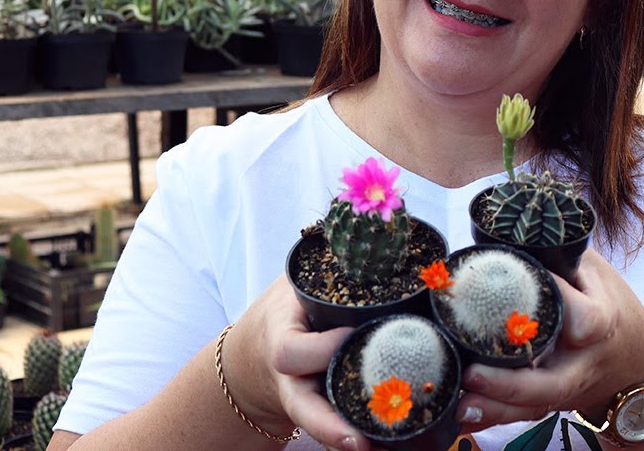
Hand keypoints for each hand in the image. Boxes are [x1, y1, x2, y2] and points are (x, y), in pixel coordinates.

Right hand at [225, 275, 379, 450]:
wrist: (257, 352)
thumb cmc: (290, 309)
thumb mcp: (300, 281)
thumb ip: (330, 259)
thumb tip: (377, 215)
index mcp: (282, 339)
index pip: (291, 351)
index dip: (320, 348)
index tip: (351, 337)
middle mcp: (289, 378)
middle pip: (301, 405)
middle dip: (329, 423)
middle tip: (361, 438)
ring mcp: (301, 399)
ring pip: (317, 426)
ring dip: (345, 440)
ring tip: (374, 450)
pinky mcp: (317, 412)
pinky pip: (332, 430)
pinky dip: (354, 440)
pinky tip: (385, 447)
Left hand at [455, 250, 643, 432]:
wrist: (635, 358)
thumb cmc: (610, 302)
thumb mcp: (592, 270)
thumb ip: (558, 255)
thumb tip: (505, 236)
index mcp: (602, 320)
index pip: (583, 319)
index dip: (558, 304)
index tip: (520, 284)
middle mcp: (584, 362)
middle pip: (553, 384)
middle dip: (511, 385)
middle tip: (472, 373)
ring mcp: (569, 389)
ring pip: (534, 407)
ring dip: (496, 410)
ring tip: (459, 406)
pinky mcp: (553, 402)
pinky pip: (522, 416)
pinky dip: (492, 417)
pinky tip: (462, 416)